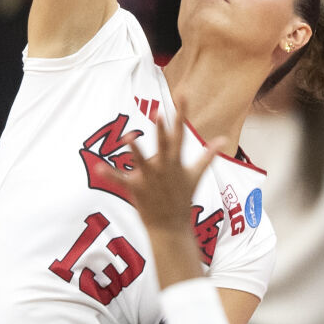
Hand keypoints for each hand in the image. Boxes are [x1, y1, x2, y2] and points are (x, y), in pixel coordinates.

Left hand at [111, 105, 221, 287]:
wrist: (171, 227)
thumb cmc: (183, 198)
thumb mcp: (196, 175)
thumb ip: (208, 156)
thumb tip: (224, 139)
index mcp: (177, 162)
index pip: (180, 133)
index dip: (181, 113)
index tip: (181, 95)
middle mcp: (164, 168)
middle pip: (163, 145)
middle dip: (161, 130)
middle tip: (159, 113)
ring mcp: (150, 179)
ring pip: (141, 161)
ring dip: (135, 150)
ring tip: (128, 137)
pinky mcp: (136, 190)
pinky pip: (121, 181)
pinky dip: (110, 175)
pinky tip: (99, 167)